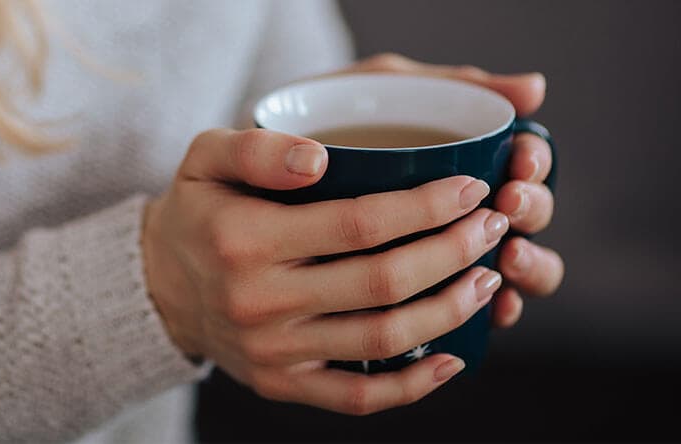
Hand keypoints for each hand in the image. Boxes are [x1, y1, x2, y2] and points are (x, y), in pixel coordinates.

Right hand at [143, 128, 509, 414]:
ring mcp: (273, 352)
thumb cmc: (198, 212)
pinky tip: (453, 357)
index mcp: (245, 239)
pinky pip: (358, 397)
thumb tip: (320, 158)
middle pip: (382, 283)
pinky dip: (415, 385)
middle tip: (492, 226)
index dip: (425, 207)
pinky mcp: (282, 384)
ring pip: (382, 340)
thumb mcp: (205, 157)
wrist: (158, 286)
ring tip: (487, 278)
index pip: (357, 224)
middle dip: (453, 253)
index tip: (469, 188)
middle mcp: (259, 301)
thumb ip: (256, 146)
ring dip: (449, 311)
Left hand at [343, 53, 564, 327]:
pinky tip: (495, 310)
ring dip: (531, 264)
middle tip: (510, 206)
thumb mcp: (375, 89)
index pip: (527, 160)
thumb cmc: (321, 120)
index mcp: (470, 154)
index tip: (522, 159)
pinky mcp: (424, 298)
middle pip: (529, 216)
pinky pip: (481, 318)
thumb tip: (535, 89)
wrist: (253, 170)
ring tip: (507, 256)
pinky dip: (497, 315)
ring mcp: (453, 254)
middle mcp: (471, 206)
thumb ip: (444, 84)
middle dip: (533, 210)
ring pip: (522, 269)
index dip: (537, 162)